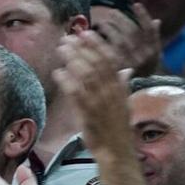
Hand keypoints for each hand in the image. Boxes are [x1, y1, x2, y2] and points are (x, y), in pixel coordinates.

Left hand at [52, 31, 133, 155]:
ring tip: (61, 49)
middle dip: (81, 48)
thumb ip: (123, 85)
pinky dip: (66, 80)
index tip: (86, 33)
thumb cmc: (118, 128)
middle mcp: (110, 92)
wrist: (117, 151)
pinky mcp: (87, 112)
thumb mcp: (125, 104)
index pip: (110, 60)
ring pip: (85, 74)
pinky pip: (75, 93)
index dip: (97, 44)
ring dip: (72, 58)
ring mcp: (99, 102)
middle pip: (95, 63)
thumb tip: (127, 69)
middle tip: (67, 37)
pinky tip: (57, 72)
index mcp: (119, 88)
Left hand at [92, 3, 160, 77]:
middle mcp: (144, 57)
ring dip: (110, 28)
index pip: (149, 30)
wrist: (135, 96)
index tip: (135, 4)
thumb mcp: (151, 57)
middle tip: (112, 12)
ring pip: (119, 40)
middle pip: (132, 32)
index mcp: (154, 51)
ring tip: (102, 23)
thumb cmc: (143, 71)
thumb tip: (157, 21)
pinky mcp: (116, 69)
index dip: (143, 16)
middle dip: (121, 19)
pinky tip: (94, 36)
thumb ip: (152, 39)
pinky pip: (107, 51)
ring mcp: (130, 63)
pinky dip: (100, 41)